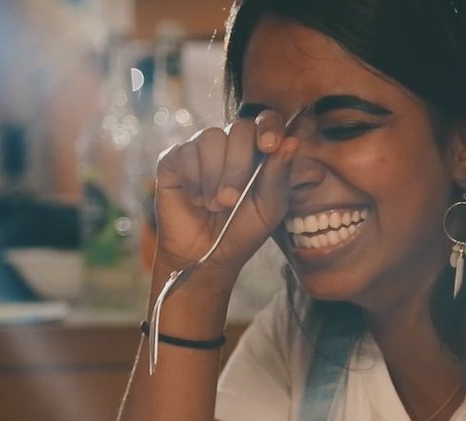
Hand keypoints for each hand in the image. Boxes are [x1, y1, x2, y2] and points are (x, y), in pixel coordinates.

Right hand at [153, 110, 299, 282]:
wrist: (206, 254)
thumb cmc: (242, 230)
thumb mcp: (270, 207)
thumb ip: (280, 174)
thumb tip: (292, 141)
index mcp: (258, 151)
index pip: (267, 120)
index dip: (269, 126)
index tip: (269, 146)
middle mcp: (229, 144)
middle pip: (240, 128)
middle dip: (239, 167)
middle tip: (231, 200)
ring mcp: (200, 148)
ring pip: (211, 138)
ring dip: (215, 177)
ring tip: (214, 205)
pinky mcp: (173, 159)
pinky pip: (185, 153)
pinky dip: (193, 181)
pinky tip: (196, 200)